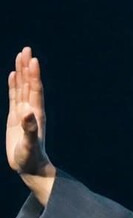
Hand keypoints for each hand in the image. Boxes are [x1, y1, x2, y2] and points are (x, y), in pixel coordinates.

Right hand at [7, 47, 55, 203]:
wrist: (30, 168)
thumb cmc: (30, 159)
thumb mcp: (29, 145)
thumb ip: (29, 129)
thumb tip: (27, 112)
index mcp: (35, 115)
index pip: (35, 90)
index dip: (33, 75)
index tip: (33, 59)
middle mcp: (31, 111)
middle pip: (29, 84)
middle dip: (27, 67)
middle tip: (26, 49)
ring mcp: (23, 113)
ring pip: (21, 88)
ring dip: (21, 72)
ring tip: (20, 55)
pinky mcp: (15, 118)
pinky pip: (14, 97)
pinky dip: (13, 85)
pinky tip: (12, 75)